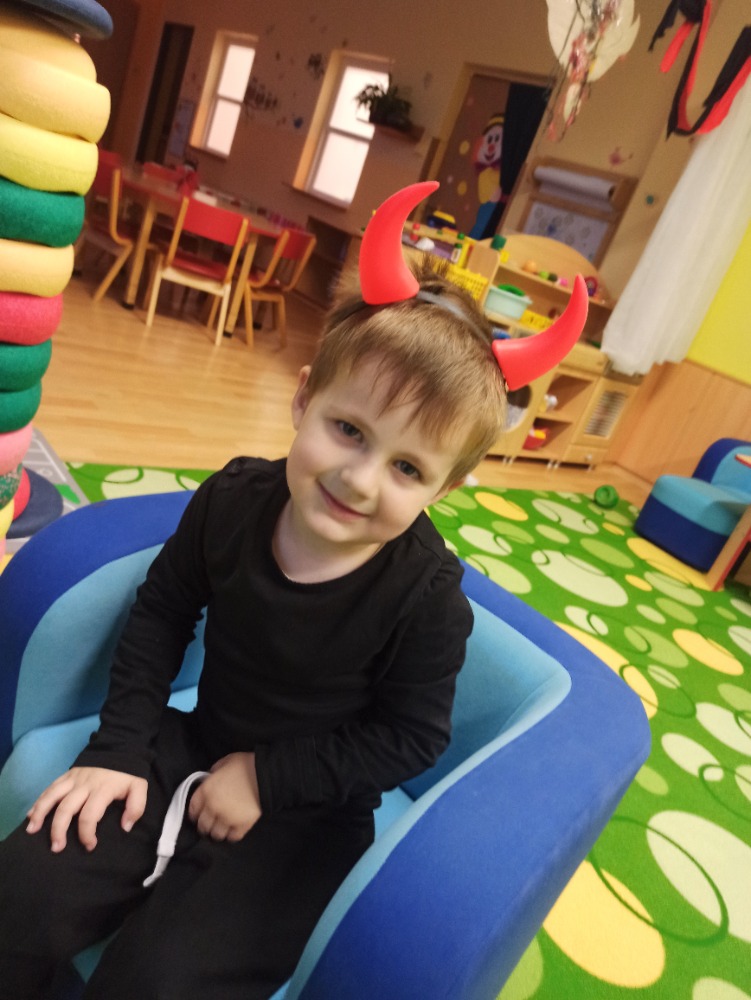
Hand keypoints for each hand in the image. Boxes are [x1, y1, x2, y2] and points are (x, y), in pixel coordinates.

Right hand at [26, 767, 147, 853]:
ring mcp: (73, 778)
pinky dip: (38, 801)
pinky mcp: (67, 774)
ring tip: (32, 831)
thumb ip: (136, 808)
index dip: (87, 834)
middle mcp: (84, 784)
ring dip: (40, 814)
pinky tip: (31, 815)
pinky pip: (49, 788)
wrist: (120, 747)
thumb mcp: (139, 788)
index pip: (89, 815)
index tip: (90, 846)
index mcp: (102, 789)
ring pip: (52, 796)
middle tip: (56, 848)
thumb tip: (125, 827)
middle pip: (66, 808)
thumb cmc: (127, 774)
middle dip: (58, 830)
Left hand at [188, 752, 260, 842]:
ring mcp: (227, 818)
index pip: (192, 809)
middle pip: (203, 825)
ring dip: (218, 832)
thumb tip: (211, 778)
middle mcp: (213, 807)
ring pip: (216, 834)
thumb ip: (214, 771)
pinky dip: (232, 835)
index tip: (197, 815)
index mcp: (207, 790)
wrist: (267, 775)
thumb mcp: (225, 761)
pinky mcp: (242, 826)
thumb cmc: (246, 765)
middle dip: (205, 826)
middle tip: (210, 824)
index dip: (194, 813)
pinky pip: (233, 837)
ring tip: (222, 828)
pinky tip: (234, 830)